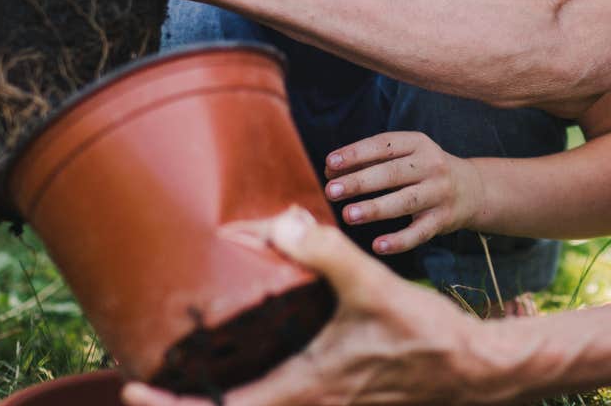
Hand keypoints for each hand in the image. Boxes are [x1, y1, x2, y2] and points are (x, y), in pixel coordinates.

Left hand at [121, 209, 512, 405]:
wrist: (476, 369)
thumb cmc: (427, 335)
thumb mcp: (374, 285)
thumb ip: (325, 252)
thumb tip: (278, 224)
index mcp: (305, 390)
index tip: (134, 390)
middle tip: (142, 380)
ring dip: (216, 401)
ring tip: (181, 371)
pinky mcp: (336, 398)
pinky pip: (279, 403)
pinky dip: (248, 392)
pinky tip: (241, 361)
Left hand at [324, 132, 482, 255]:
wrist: (471, 189)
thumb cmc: (422, 170)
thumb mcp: (404, 157)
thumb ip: (369, 161)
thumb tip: (331, 171)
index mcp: (417, 144)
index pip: (383, 145)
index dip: (356, 153)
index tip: (330, 162)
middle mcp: (430, 166)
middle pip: (391, 174)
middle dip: (359, 182)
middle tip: (331, 191)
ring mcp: (439, 193)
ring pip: (405, 202)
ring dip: (375, 208)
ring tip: (348, 215)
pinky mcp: (443, 220)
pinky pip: (420, 232)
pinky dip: (400, 240)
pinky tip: (378, 245)